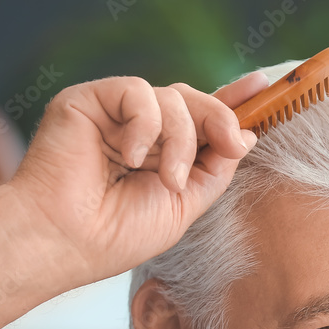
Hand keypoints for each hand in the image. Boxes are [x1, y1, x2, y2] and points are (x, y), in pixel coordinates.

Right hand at [8, 72, 268, 287]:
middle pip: (193, 101)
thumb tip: (245, 135)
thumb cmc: (117, 234)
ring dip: (181, 141)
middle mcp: (139, 130)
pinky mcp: (89, 100)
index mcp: (161, 154)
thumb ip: (214, 169)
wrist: (67, 240)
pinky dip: (145, 126)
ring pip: (173, 97)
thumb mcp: (185, 205)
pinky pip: (139, 92)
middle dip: (219, 120)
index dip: (232, 102)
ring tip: (166, 180)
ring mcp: (114, 114)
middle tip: (231, 145)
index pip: (201, 119)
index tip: (261, 86)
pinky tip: (130, 157)